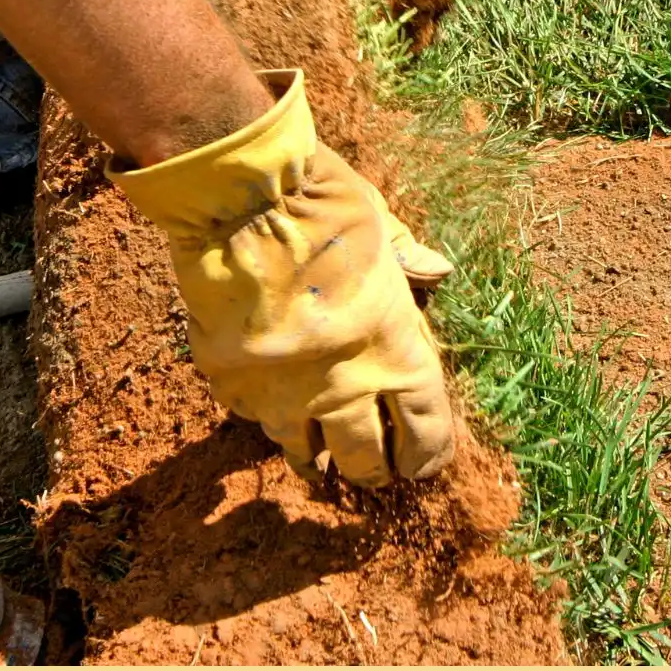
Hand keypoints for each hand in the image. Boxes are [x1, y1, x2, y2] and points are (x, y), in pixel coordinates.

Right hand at [106, 70, 456, 486]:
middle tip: (372, 470)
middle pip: (365, 460)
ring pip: (301, 452)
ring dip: (313, 457)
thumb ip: (407, 258)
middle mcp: (344, 386)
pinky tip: (264, 406)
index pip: (425, 431)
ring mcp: (283, 392)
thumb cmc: (323, 204)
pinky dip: (260, 414)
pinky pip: (250, 416)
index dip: (426, 455)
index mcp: (395, 351)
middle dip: (372, 469)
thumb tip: (438, 270)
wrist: (240, 201)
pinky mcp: (232, 382)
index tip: (422, 464)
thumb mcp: (380, 225)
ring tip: (316, 464)